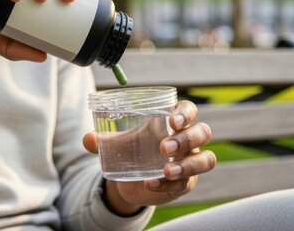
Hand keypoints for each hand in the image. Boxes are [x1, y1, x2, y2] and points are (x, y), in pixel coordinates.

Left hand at [82, 100, 215, 214]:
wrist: (129, 180)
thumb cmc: (130, 150)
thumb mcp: (116, 143)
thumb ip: (101, 140)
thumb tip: (87, 138)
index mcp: (173, 122)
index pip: (189, 110)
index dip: (186, 113)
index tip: (173, 120)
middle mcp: (187, 140)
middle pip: (202, 132)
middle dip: (186, 139)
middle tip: (164, 147)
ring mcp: (190, 161)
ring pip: (206, 159)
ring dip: (188, 164)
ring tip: (166, 170)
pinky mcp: (186, 183)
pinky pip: (187, 183)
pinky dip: (169, 184)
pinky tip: (152, 184)